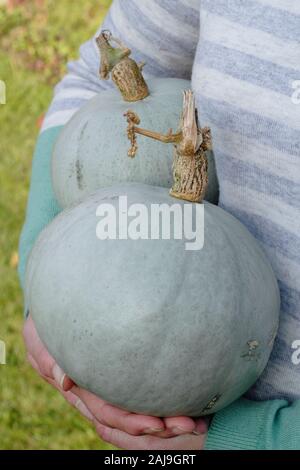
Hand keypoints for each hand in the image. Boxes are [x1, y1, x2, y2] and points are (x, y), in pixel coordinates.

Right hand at [24, 315, 207, 445]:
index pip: (108, 414)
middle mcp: (100, 395)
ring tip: (199, 421)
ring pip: (142, 411)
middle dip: (159, 426)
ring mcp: (114, 387)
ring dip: (170, 421)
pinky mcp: (126, 378)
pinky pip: (148, 395)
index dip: (130, 421)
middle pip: (131, 419)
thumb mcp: (43, 340)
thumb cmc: (50, 328)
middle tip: (189, 424)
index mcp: (82, 391)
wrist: (56, 316)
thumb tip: (64, 380)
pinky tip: (196, 405)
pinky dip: (169, 403)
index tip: (155, 424)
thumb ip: (50, 358)